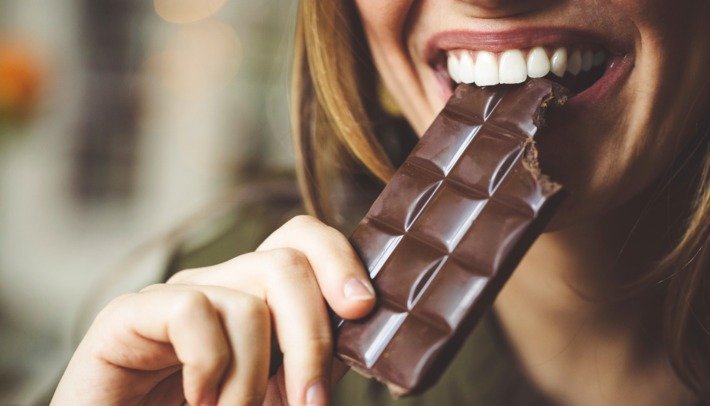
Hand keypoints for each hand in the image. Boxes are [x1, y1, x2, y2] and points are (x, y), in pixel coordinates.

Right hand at [51, 215, 375, 405]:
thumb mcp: (277, 392)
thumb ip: (314, 362)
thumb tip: (364, 337)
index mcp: (256, 294)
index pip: (302, 240)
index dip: (339, 260)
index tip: (363, 310)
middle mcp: (218, 284)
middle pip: (286, 262)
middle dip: (312, 337)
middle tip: (312, 401)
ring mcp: (174, 296)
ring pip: (247, 300)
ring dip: (256, 378)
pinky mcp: (128, 315)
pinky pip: (190, 311)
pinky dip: (209, 366)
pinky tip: (200, 399)